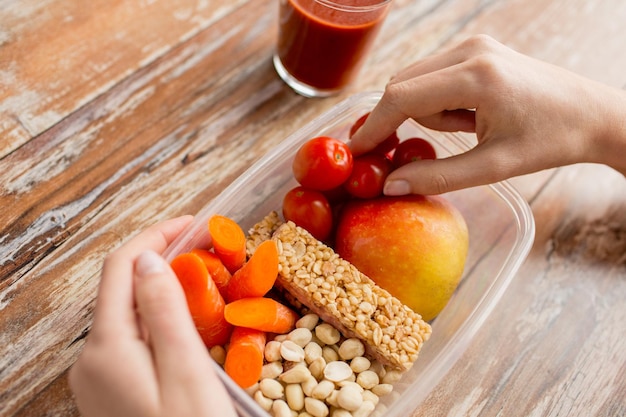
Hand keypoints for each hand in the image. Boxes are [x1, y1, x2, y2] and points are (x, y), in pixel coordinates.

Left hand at [69, 216, 237, 416]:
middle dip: (160, 258)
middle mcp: (92, 358)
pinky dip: (159, 315)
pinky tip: (187, 314)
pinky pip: (133, 337)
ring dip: (161, 286)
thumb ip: (164, 313)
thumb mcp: (186, 373)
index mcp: (106, 348)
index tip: (193, 224)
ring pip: (128, 311)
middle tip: (205, 246)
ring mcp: (100, 376)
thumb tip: (149, 260)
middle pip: (121, 288)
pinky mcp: (114, 388)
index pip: (122, 269)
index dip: (155, 238)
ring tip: (202, 273)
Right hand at [350, 35, 625, 194]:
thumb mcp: (493, 167)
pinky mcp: (476, 48)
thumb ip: (438, 177)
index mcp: (478, 76)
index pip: (402, 97)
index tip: (356, 151)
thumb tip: (390, 186)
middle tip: (414, 151)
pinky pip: (432, 76)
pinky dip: (437, 100)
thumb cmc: (550, 141)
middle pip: (401, 85)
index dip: (373, 126)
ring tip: (468, 129)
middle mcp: (471, 50)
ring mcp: (473, 44)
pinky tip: (469, 114)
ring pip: (414, 80)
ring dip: (426, 112)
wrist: (591, 113)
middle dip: (401, 121)